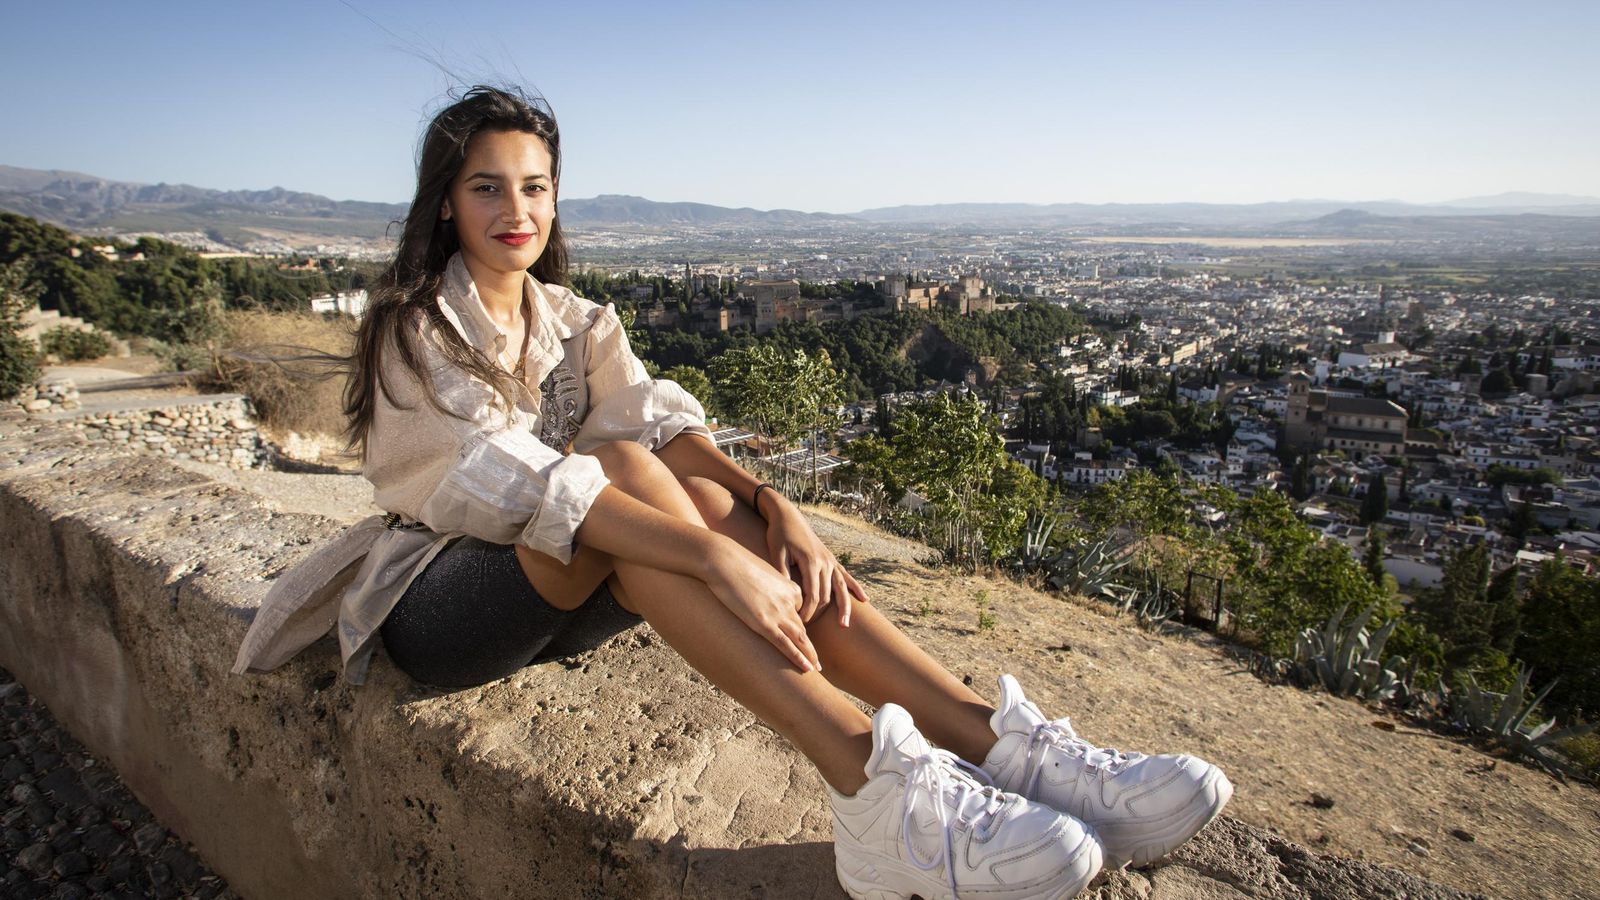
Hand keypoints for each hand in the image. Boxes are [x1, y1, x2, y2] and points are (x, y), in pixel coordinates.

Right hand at [701, 537, 820, 672]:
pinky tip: (807, 668)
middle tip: (819, 662)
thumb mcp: (759, 572)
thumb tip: (758, 593)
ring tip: (817, 669)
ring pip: (800, 639)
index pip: (800, 610)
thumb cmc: (735, 563)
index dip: (799, 624)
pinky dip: (798, 657)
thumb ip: (766, 585)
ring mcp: (777, 613)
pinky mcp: (764, 623)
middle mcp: (789, 601)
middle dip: (810, 646)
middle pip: (803, 627)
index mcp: (790, 588)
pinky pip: (785, 644)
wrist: (725, 561)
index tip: (800, 636)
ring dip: (810, 656)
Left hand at [762, 501, 870, 627]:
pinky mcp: (831, 559)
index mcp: (811, 562)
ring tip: (845, 625)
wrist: (788, 516)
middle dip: (818, 613)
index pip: (814, 595)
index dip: (808, 611)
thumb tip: (788, 596)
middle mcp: (825, 562)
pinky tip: (864, 599)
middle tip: (807, 627)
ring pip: (841, 588)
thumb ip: (782, 574)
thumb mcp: (776, 553)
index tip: (799, 622)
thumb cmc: (779, 535)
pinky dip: (855, 588)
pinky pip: (846, 576)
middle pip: (827, 595)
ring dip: (844, 607)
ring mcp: (830, 561)